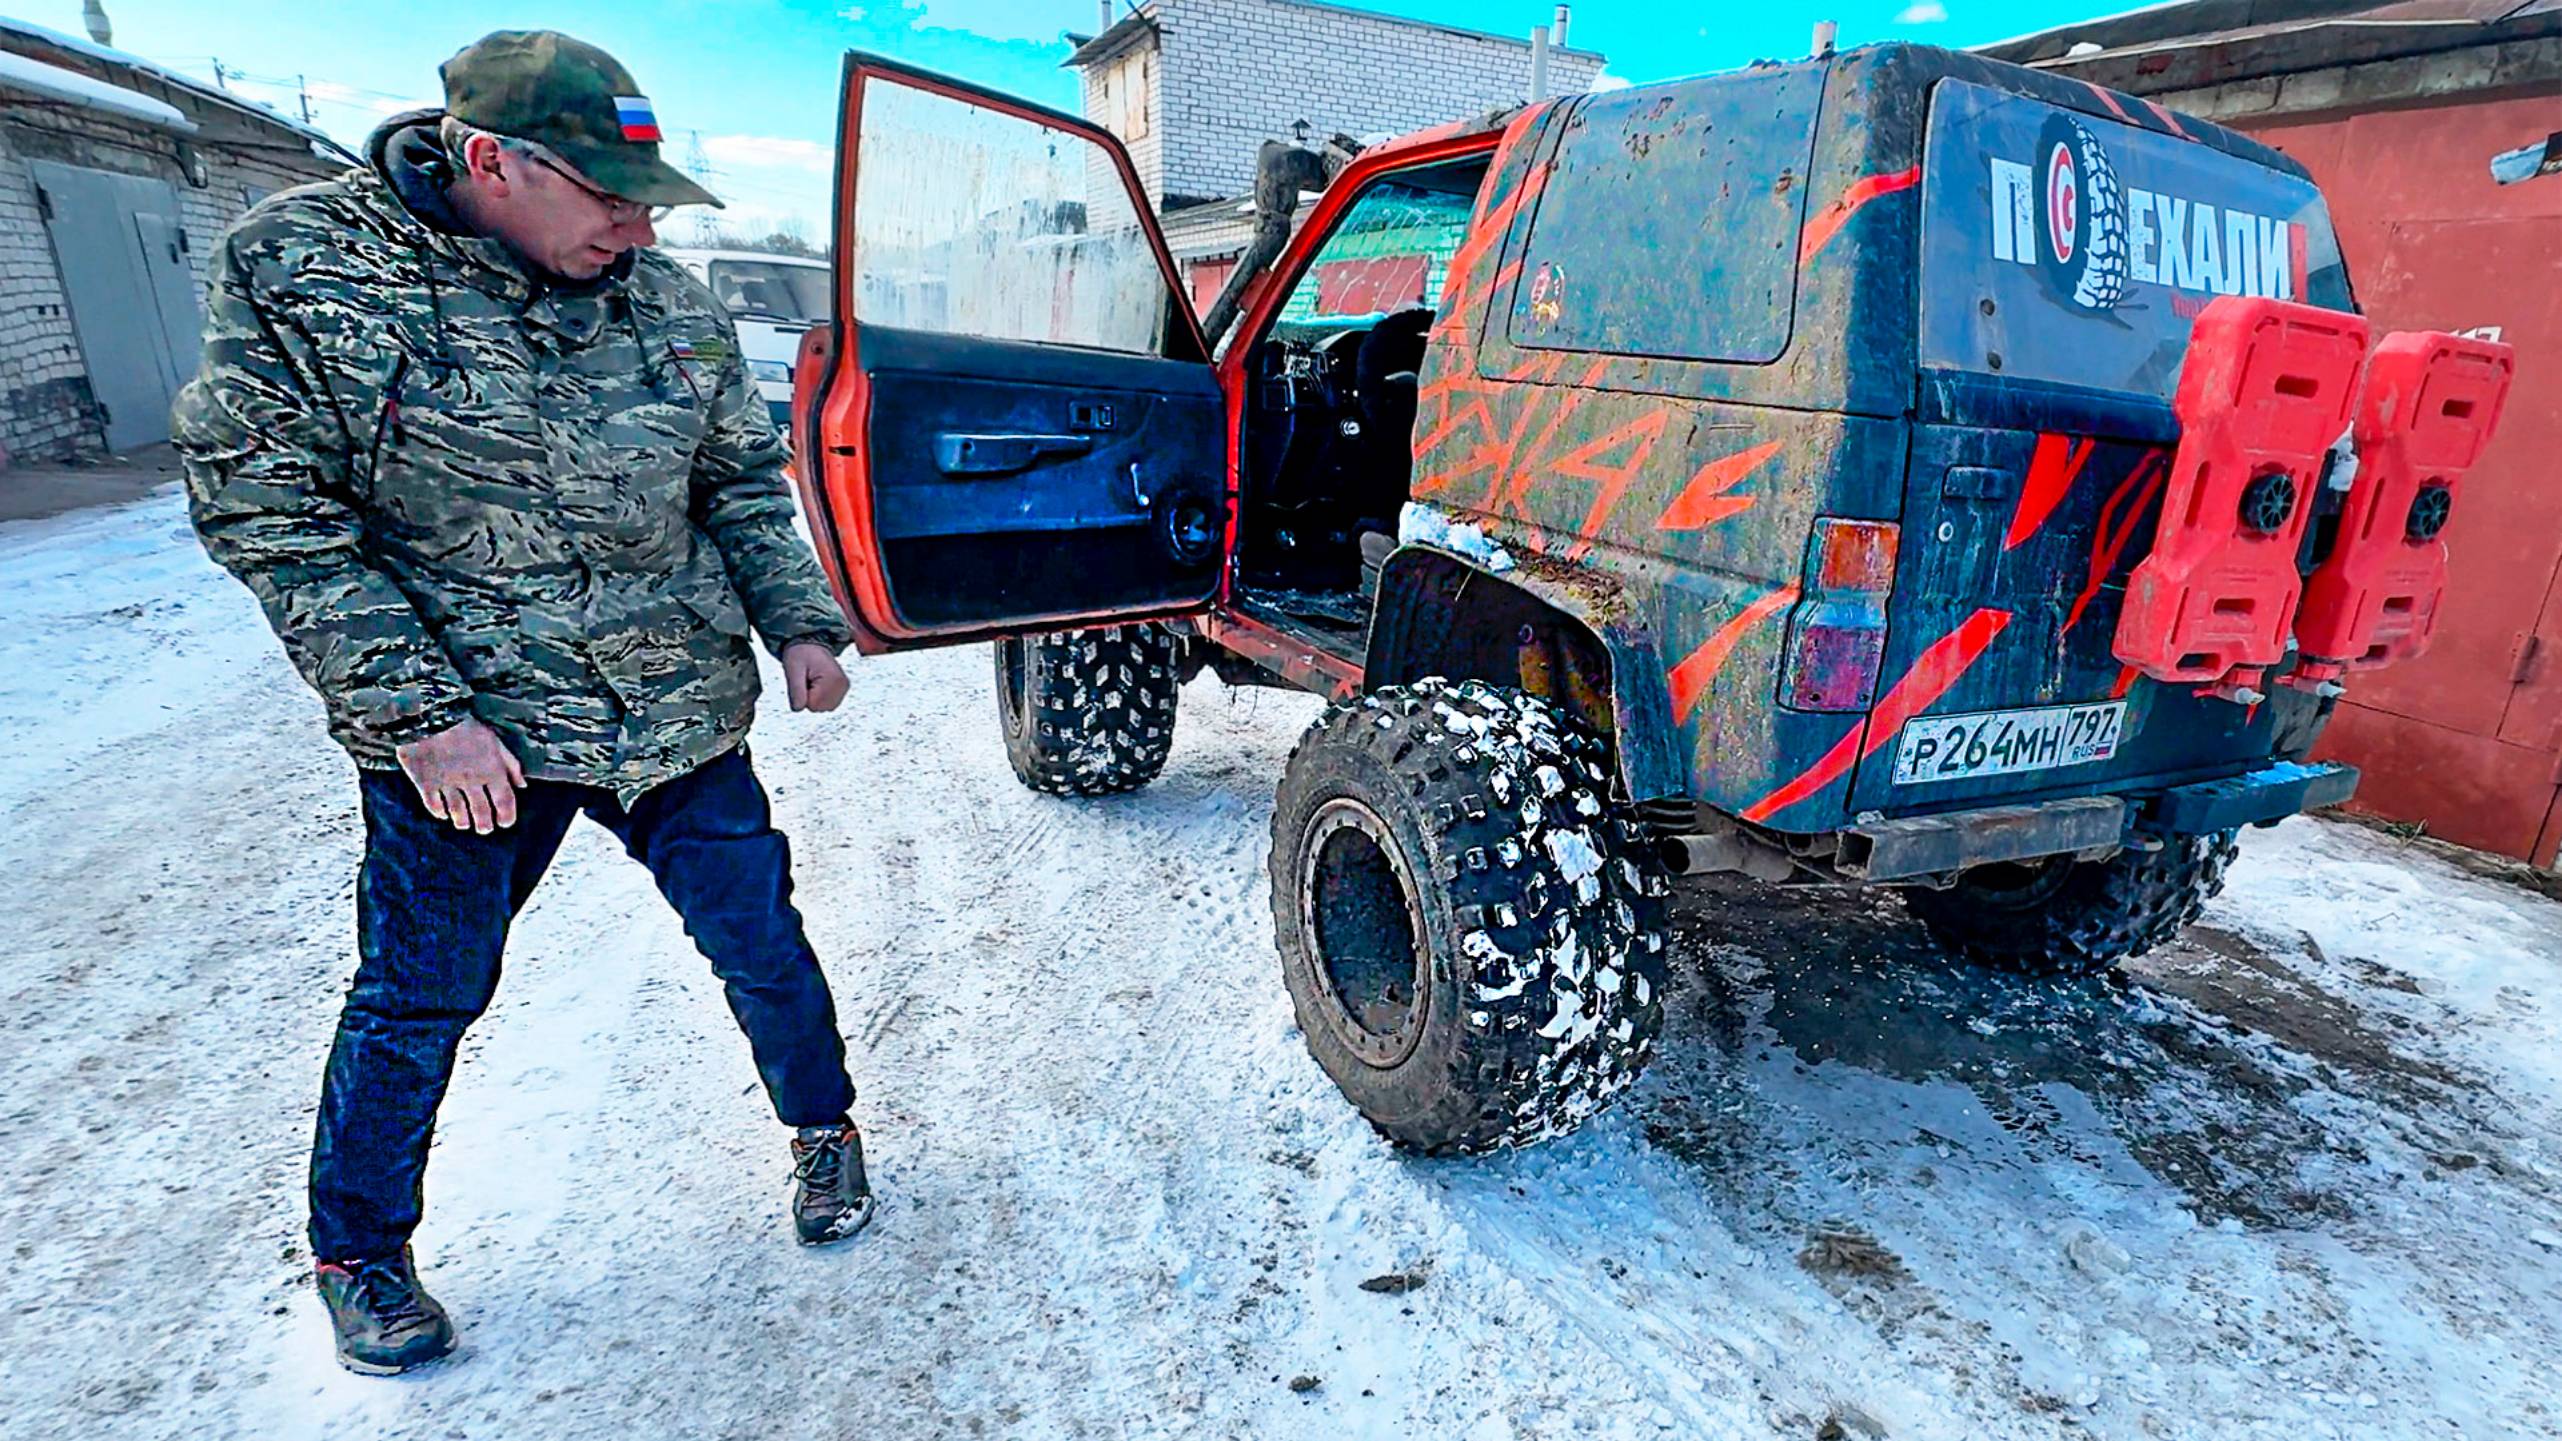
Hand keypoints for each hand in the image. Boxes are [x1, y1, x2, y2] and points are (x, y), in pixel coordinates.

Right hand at [395, 717, 524, 832]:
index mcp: (491, 771)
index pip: (504, 802)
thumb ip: (510, 764)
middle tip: (485, 829)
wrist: (429, 716)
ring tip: (465, 824)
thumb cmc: (465, 725)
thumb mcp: (495, 740)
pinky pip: (433, 805)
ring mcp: (447, 785)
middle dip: (485, 825)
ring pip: (458, 813)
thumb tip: (522, 785)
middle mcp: (471, 782)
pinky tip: (443, 814)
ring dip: (463, 822)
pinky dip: (440, 812)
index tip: (505, 823)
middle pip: (481, 812)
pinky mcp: (425, 783)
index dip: (507, 816)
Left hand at [783, 642, 849, 712]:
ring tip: (812, 680)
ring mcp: (844, 688)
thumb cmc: (801, 654)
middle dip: (809, 697)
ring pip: (823, 708)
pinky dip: (820, 697)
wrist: (810, 645)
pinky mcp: (842, 690)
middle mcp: (842, 685)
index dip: (803, 695)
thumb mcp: (793, 669)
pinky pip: (827, 704)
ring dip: (814, 697)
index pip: (812, 705)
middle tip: (807, 679)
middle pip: (819, 708)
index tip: (804, 679)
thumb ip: (795, 690)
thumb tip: (798, 709)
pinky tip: (818, 683)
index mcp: (833, 679)